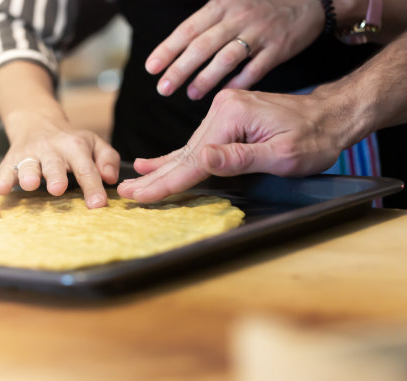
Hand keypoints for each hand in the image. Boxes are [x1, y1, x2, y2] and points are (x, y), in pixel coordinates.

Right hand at [0, 112, 120, 207]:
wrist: (37, 122)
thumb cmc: (71, 142)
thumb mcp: (94, 142)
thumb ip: (107, 158)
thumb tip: (110, 178)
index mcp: (75, 146)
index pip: (86, 168)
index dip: (93, 187)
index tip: (98, 204)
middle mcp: (51, 149)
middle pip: (54, 164)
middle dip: (55, 176)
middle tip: (57, 189)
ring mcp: (29, 154)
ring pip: (28, 164)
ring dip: (28, 175)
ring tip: (29, 185)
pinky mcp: (11, 160)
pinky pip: (5, 169)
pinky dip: (2, 179)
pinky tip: (0, 189)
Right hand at [117, 89, 349, 201]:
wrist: (330, 115)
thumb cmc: (314, 138)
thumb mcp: (284, 153)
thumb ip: (240, 157)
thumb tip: (202, 159)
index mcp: (232, 116)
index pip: (194, 160)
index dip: (166, 182)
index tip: (141, 196)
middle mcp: (222, 110)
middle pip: (184, 154)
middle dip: (155, 178)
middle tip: (126, 192)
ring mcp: (222, 113)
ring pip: (186, 150)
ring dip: (160, 170)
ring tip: (134, 181)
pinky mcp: (225, 119)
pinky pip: (195, 144)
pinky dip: (175, 157)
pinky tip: (153, 162)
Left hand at [146, 0, 324, 99]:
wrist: (307, 1)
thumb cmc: (259, 7)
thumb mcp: (230, 5)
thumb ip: (206, 23)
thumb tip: (175, 47)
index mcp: (221, 6)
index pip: (188, 30)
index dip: (167, 50)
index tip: (151, 68)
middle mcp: (238, 17)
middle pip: (203, 46)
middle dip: (180, 69)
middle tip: (163, 89)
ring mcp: (259, 33)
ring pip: (226, 58)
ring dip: (206, 79)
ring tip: (190, 95)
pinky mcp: (278, 48)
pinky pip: (255, 69)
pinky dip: (239, 82)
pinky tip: (224, 95)